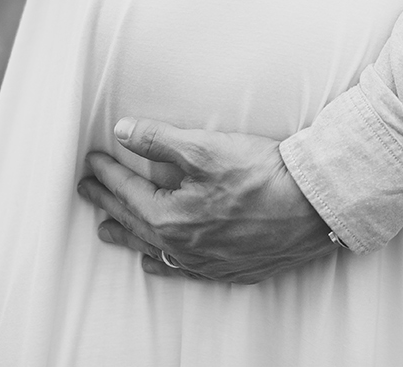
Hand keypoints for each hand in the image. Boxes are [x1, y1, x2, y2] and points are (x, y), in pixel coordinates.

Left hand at [78, 117, 335, 283]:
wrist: (313, 206)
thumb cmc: (262, 176)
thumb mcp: (205, 147)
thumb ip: (158, 139)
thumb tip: (123, 132)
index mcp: (169, 217)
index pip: (127, 191)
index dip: (107, 173)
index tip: (92, 161)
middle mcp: (182, 247)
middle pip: (134, 222)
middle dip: (108, 203)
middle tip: (88, 192)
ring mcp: (205, 263)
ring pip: (153, 250)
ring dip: (128, 236)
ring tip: (108, 229)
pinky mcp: (230, 270)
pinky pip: (183, 270)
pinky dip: (163, 262)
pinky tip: (158, 261)